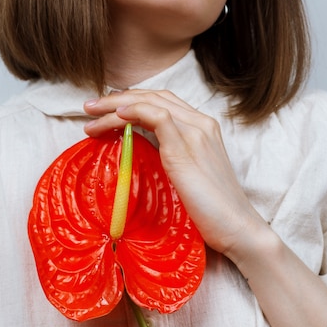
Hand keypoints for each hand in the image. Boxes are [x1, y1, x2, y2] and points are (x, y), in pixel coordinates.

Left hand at [84, 89, 268, 263]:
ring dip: (115, 105)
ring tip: (91, 115)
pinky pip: (156, 116)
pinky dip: (133, 111)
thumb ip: (168, 164)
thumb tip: (139, 161)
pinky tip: (115, 116)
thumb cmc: (213, 214)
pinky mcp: (186, 148)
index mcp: (203, 130)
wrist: (238, 229)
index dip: (131, 103)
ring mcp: (196, 133)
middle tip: (89, 109)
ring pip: (150, 102)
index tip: (104, 115)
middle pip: (153, 97)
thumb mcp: (186, 181)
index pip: (162, 104)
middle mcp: (201, 124)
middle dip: (117, 99)